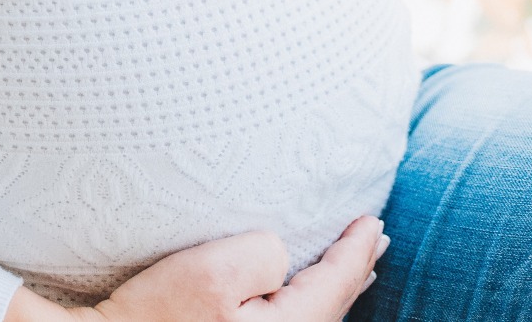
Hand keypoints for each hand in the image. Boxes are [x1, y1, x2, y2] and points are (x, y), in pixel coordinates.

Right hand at [59, 215, 388, 321]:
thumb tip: (281, 256)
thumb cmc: (154, 311)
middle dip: (354, 270)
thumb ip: (263, 254)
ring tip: (355, 264)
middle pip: (332, 306)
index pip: (335, 285)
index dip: (354, 249)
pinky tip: (308, 291)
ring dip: (334, 284)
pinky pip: (293, 320)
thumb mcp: (212, 271)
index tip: (373, 220)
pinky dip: (310, 298)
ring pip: (314, 315)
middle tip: (377, 237)